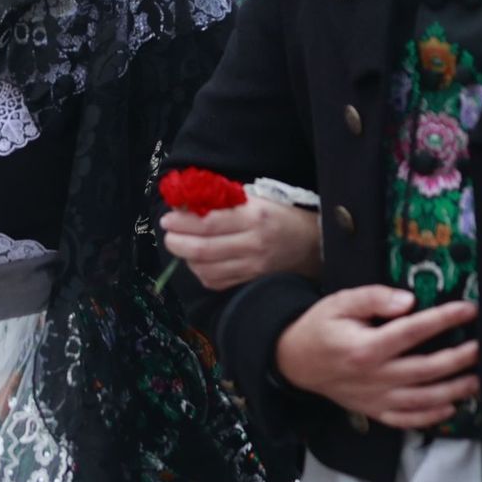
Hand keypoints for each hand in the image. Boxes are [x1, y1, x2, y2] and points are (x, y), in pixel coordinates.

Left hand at [162, 199, 321, 289]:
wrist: (314, 245)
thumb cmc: (282, 216)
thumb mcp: (258, 199)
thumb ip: (225, 199)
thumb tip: (190, 200)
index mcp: (254, 217)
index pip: (208, 222)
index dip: (182, 222)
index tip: (168, 218)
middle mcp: (253, 244)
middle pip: (203, 248)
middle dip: (177, 242)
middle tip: (167, 235)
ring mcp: (253, 266)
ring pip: (207, 269)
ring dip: (186, 258)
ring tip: (180, 247)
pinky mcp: (253, 281)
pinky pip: (218, 282)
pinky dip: (201, 273)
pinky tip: (197, 262)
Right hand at [275, 286, 480, 429]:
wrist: (293, 360)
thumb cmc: (320, 327)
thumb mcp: (340, 302)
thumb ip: (374, 297)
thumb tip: (410, 301)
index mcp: (366, 346)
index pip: (414, 331)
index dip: (444, 319)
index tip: (469, 309)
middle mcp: (375, 376)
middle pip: (427, 369)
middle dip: (460, 358)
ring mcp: (376, 398)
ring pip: (424, 400)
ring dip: (454, 390)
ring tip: (478, 380)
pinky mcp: (374, 411)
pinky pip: (408, 420)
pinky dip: (432, 417)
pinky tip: (451, 406)